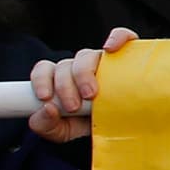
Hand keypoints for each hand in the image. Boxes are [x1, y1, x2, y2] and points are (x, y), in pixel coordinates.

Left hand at [27, 27, 134, 142]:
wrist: (127, 128)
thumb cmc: (95, 125)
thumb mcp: (64, 132)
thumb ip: (46, 125)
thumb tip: (48, 109)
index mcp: (62, 80)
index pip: (45, 69)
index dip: (41, 80)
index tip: (45, 97)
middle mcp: (81, 67)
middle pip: (65, 65)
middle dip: (64, 86)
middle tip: (73, 106)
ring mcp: (104, 60)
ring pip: (86, 55)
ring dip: (84, 73)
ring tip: (91, 94)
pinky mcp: (128, 55)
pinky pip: (122, 36)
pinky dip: (116, 38)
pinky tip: (111, 49)